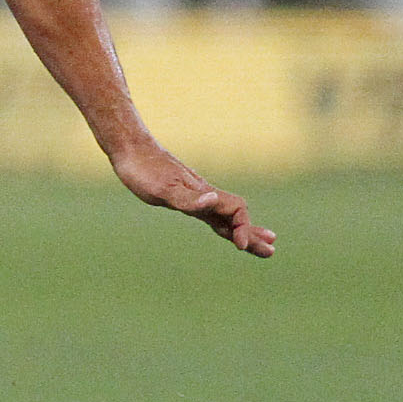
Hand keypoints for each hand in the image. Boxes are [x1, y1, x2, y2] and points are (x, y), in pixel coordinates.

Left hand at [110, 142, 274, 257]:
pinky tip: (227, 227)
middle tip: (271, 251)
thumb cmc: (144, 169)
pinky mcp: (181, 196)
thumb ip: (188, 198)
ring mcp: (194, 196)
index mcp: (203, 195)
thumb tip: (214, 201)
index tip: (242, 245)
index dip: (244, 228)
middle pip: (235, 218)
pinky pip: (210, 214)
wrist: (130, 150)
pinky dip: (223, 223)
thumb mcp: (163, 188)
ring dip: (243, 231)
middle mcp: (204, 196)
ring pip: (225, 217)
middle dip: (253, 235)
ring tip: (262, 243)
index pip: (236, 213)